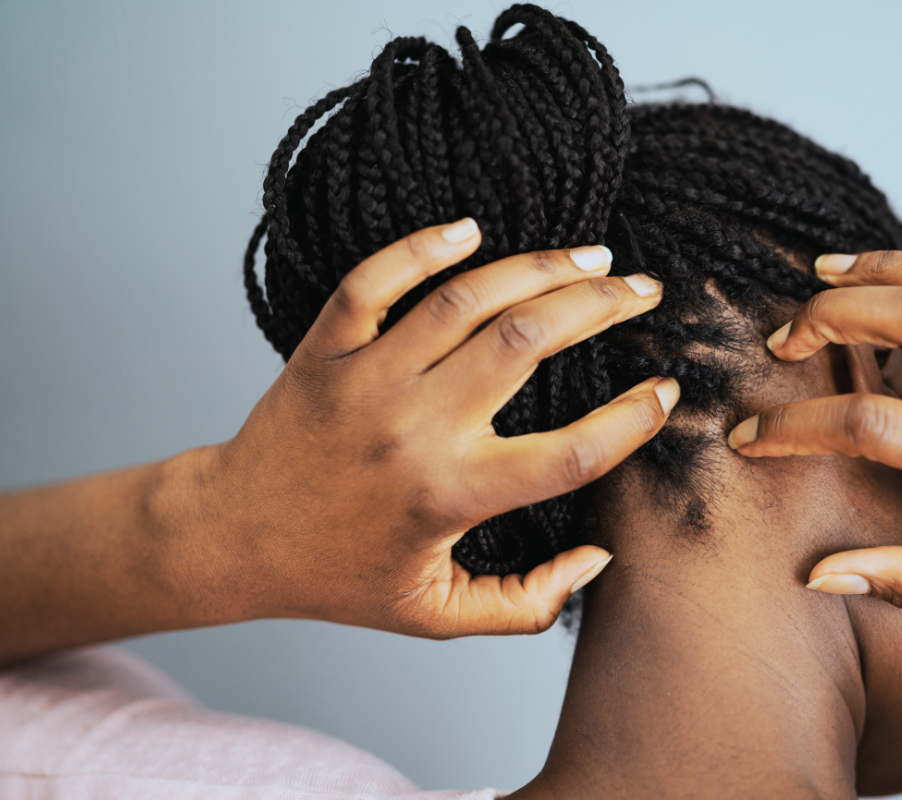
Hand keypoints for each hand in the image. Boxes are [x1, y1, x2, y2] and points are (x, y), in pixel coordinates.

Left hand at [198, 218, 677, 637]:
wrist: (232, 537)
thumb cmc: (339, 577)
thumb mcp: (437, 615)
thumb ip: (526, 604)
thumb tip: (597, 558)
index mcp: (451, 495)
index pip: (570, 453)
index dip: (631, 420)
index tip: (664, 391)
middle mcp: (415, 428)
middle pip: (528, 344)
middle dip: (600, 306)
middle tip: (642, 290)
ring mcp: (366, 379)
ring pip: (467, 301)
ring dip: (539, 269)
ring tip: (590, 256)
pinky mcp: (326, 349)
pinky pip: (375, 281)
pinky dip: (422, 246)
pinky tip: (471, 228)